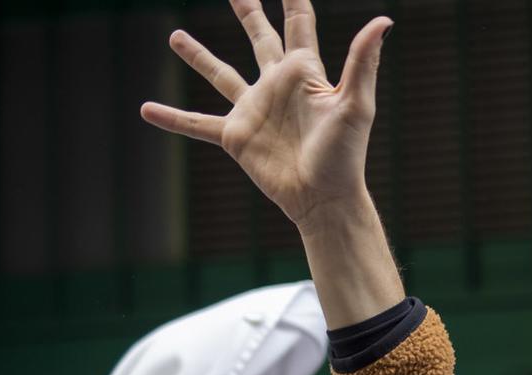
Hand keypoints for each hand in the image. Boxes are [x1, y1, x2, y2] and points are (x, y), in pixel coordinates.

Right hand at [141, 0, 390, 233]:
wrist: (324, 198)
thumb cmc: (345, 155)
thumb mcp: (355, 104)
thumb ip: (363, 61)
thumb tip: (383, 21)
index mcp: (306, 73)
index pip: (299, 24)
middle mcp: (276, 86)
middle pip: (260, 37)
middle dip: (248, 12)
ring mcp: (254, 110)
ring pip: (220, 73)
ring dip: (198, 56)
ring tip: (174, 36)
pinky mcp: (236, 136)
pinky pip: (197, 125)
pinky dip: (172, 119)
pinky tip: (147, 110)